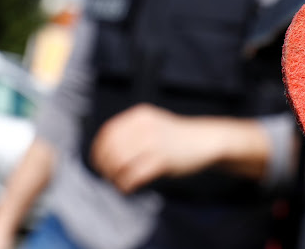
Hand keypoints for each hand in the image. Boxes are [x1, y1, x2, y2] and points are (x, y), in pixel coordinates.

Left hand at [90, 103, 224, 192]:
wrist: (205, 140)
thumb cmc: (177, 137)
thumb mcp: (152, 125)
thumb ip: (131, 133)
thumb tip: (104, 154)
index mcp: (139, 116)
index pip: (107, 134)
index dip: (99, 152)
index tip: (99, 165)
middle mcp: (144, 127)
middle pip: (111, 151)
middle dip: (106, 168)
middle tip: (110, 178)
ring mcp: (153, 142)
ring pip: (119, 164)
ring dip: (115, 178)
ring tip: (120, 184)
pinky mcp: (162, 160)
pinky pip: (134, 176)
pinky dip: (126, 186)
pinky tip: (130, 188)